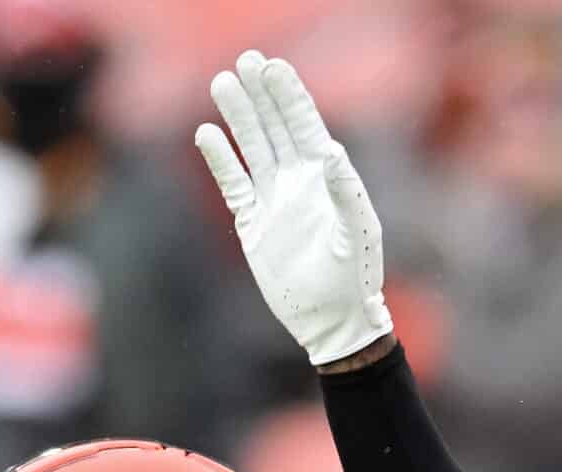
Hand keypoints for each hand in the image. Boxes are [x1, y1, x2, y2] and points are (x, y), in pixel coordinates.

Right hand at [196, 50, 393, 366]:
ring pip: (252, 148)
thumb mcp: (355, 235)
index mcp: (328, 181)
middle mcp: (299, 183)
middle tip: (245, 60)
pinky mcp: (252, 223)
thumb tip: (332, 151)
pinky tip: (206, 134)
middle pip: (275, 128)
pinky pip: (232, 184)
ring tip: (223, 83)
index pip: (305, 128)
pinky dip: (220, 160)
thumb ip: (345, 192)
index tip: (273, 67)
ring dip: (239, 117)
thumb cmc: (354, 279)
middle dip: (262, 95)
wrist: (332, 320)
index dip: (290, 97)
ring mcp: (274, 201)